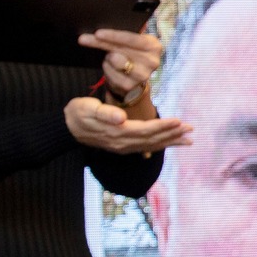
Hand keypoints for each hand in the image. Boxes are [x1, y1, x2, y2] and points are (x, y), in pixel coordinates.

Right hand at [64, 95, 192, 153]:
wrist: (66, 128)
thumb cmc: (77, 113)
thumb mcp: (87, 108)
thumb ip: (105, 112)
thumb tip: (121, 118)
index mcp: (117, 132)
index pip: (145, 130)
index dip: (163, 126)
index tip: (179, 121)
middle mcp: (123, 143)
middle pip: (152, 139)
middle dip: (172, 134)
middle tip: (190, 129)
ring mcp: (122, 147)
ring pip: (151, 145)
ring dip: (170, 142)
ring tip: (187, 139)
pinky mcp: (122, 147)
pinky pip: (145, 148)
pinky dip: (159, 146)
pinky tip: (168, 143)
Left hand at [80, 28, 164, 102]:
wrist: (135, 76)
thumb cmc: (131, 52)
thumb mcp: (131, 42)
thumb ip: (120, 37)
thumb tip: (98, 34)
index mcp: (154, 46)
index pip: (132, 39)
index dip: (114, 36)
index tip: (97, 33)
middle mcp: (152, 61)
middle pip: (120, 50)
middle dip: (100, 43)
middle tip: (83, 39)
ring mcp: (142, 76)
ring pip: (114, 61)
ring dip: (107, 58)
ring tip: (110, 57)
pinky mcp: (130, 86)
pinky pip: (110, 74)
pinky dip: (106, 68)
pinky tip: (110, 67)